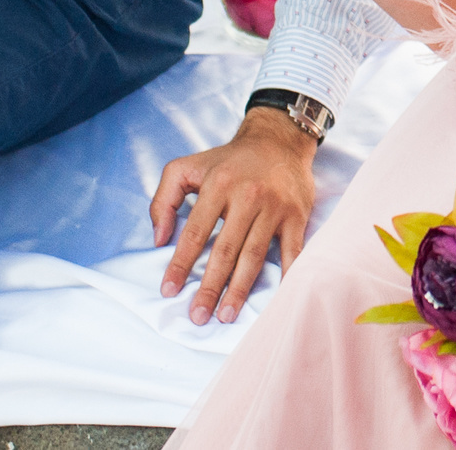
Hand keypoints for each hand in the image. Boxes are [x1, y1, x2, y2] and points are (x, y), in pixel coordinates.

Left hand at [149, 107, 317, 322]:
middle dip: (210, 287)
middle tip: (197, 316)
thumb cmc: (228, 160)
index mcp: (218, 185)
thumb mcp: (186, 167)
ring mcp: (274, 207)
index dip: (181, 264)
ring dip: (239, 289)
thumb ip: (164, 199)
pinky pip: (292, 251)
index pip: (194, 233)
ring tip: (225, 315)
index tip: (169, 290)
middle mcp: (247, 196)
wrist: (278, 140)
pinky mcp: (296, 215)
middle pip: (225, 250)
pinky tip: (276, 299)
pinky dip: (286, 275)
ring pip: (254, 256)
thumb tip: (158, 239)